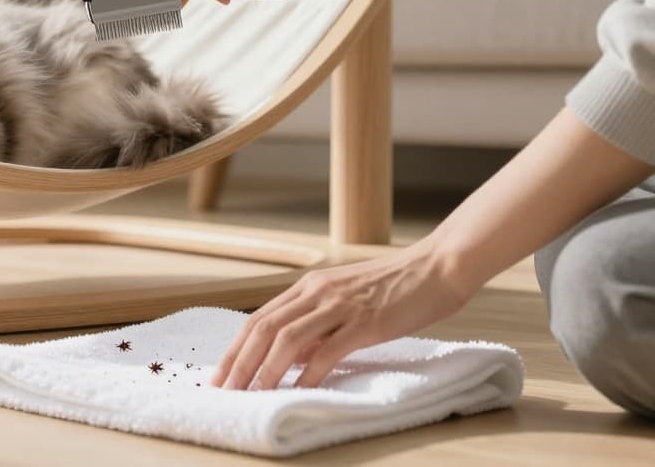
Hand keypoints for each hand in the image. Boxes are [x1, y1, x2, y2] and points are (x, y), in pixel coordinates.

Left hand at [211, 243, 473, 389]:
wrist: (438, 266)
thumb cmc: (396, 286)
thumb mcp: (345, 300)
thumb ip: (316, 325)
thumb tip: (289, 357)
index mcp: (309, 287)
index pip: (258, 319)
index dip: (235, 349)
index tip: (220, 375)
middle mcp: (317, 293)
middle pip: (262, 329)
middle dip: (238, 362)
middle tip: (222, 390)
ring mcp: (339, 306)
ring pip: (287, 339)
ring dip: (264, 370)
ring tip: (251, 394)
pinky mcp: (365, 322)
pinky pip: (327, 351)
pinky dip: (308, 374)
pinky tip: (298, 391)